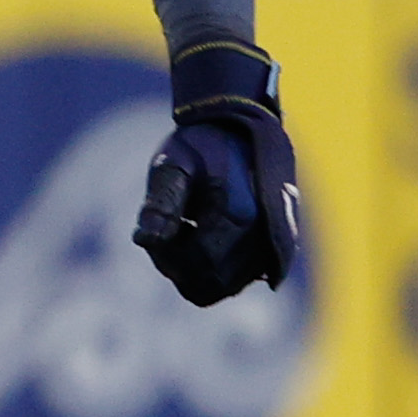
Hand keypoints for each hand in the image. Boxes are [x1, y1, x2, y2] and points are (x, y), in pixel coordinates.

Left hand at [134, 44, 301, 304]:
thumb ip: (160, 201)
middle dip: (178, 268)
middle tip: (165, 234)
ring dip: (195, 271)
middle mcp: (263, 235)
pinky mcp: (272, 250)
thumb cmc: (200, 144)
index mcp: (238, 212)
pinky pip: (237, 280)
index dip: (166, 257)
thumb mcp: (172, 163)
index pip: (197, 262)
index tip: (151, 233)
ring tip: (183, 232)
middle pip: (210, 283)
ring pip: (223, 287)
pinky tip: (200, 238)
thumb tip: (145, 241)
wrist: (241, 129)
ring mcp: (271, 245)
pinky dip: (213, 270)